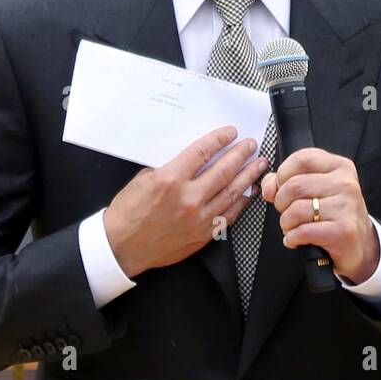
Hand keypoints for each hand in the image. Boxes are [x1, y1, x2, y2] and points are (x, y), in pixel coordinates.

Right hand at [104, 126, 268, 278]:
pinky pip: (229, 215)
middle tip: (251, 145)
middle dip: (240, 154)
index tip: (230, 133)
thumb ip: (170, 166)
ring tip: (258, 165)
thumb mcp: (144, 179)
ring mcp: (198, 218)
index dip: (219, 139)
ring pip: (232, 193)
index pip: (202, 152)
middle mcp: (187, 198)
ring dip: (248, 176)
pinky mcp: (203, 234)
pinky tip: (248, 192)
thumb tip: (192, 157)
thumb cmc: (129, 214)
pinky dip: (241, 202)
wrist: (122, 247)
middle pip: (223, 170)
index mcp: (170, 180)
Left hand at [261, 148, 379, 284]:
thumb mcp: (314, 190)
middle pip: (294, 185)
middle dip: (281, 203)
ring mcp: (347, 207)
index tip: (281, 188)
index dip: (283, 174)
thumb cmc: (333, 215)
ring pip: (296, 210)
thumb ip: (286, 181)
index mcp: (339, 167)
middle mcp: (346, 183)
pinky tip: (297, 239)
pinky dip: (292, 238)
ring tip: (293, 227)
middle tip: (287, 212)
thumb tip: (269, 187)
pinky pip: (303, 231)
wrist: (359, 245)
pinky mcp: (344, 231)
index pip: (302, 159)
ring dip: (286, 223)